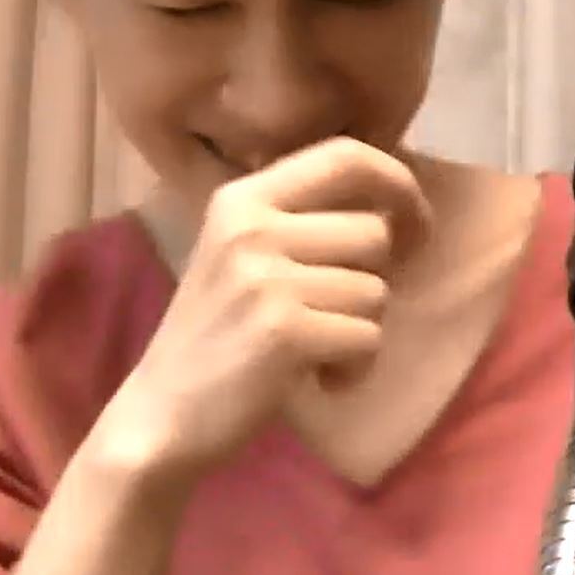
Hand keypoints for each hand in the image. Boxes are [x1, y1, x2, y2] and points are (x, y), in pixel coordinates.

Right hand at [91, 137, 432, 485]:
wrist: (159, 419)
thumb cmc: (218, 336)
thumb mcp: (246, 255)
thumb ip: (307, 220)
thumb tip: (401, 203)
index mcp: (243, 199)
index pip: (346, 155)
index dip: (398, 183)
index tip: (415, 224)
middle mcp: (251, 228)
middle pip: (374, 232)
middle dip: (372, 281)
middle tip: (331, 315)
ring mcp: (265, 279)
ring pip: (377, 290)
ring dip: (361, 330)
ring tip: (314, 350)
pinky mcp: (284, 332)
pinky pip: (368, 338)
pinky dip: (355, 368)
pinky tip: (317, 379)